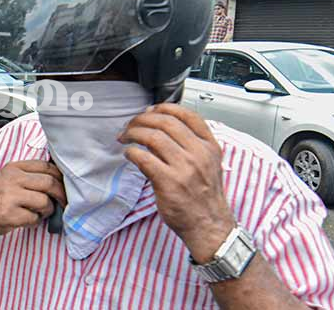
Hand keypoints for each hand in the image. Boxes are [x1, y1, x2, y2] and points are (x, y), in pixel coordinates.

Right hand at [0, 160, 66, 237]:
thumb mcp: (8, 177)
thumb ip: (29, 175)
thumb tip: (58, 180)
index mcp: (14, 167)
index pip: (46, 166)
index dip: (60, 177)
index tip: (65, 186)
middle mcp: (13, 179)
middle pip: (49, 183)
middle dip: (60, 195)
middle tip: (63, 202)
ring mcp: (11, 196)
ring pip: (44, 201)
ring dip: (47, 210)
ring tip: (41, 212)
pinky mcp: (10, 214)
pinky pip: (34, 218)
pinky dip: (35, 221)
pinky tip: (28, 219)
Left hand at [118, 103, 235, 262]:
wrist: (209, 226)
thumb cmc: (204, 197)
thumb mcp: (206, 165)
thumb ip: (188, 145)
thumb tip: (156, 126)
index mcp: (209, 146)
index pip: (187, 115)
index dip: (164, 107)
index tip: (149, 110)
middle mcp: (199, 153)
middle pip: (165, 122)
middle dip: (142, 119)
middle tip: (130, 125)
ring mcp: (184, 168)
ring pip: (153, 136)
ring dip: (133, 133)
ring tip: (125, 137)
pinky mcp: (169, 182)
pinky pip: (144, 158)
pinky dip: (131, 152)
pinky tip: (129, 154)